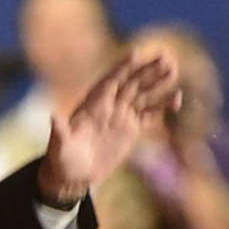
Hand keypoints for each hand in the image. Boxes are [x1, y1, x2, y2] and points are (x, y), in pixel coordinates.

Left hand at [37, 51, 180, 205]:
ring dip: (158, 82)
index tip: (135, 53)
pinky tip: (176, 99)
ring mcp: (122, 116)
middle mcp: (109, 106)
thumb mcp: (59, 145)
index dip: (122, 67)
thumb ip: (60, 130)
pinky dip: (162, 106)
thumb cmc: (61, 159)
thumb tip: (52, 116)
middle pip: (132, 82)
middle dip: (148, 69)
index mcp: (93, 104)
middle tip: (165, 57)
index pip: (110, 81)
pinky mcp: (131, 129)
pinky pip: (150, 114)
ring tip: (174, 69)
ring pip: (143, 94)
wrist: (73, 175)